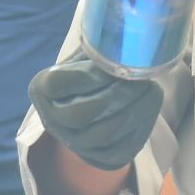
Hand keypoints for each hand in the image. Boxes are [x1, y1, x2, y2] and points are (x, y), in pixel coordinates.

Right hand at [29, 54, 163, 170]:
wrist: (90, 109)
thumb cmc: (89, 75)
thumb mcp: (85, 57)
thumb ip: (98, 48)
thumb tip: (126, 36)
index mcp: (42, 89)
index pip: (57, 83)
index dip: (87, 74)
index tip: (113, 64)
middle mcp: (52, 120)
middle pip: (80, 114)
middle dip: (116, 95)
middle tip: (141, 79)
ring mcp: (74, 143)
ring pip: (103, 134)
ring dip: (133, 111)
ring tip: (151, 90)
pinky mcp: (99, 158)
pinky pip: (121, 148)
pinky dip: (140, 127)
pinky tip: (150, 107)